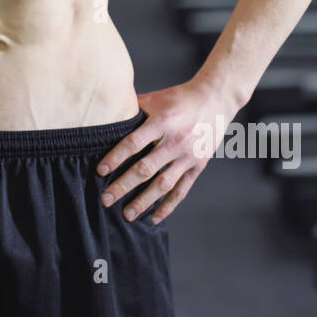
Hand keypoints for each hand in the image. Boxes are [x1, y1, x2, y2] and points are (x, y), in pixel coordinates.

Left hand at [96, 82, 232, 223]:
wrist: (215, 100)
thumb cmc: (179, 98)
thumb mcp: (155, 98)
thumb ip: (132, 109)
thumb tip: (106, 116)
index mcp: (163, 121)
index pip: (134, 143)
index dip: (116, 158)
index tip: (100, 171)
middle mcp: (176, 141)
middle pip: (146, 168)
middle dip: (124, 186)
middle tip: (106, 199)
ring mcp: (189, 156)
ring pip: (163, 184)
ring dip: (144, 201)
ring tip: (127, 215)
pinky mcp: (198, 166)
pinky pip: (181, 190)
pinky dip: (168, 206)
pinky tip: (154, 218)